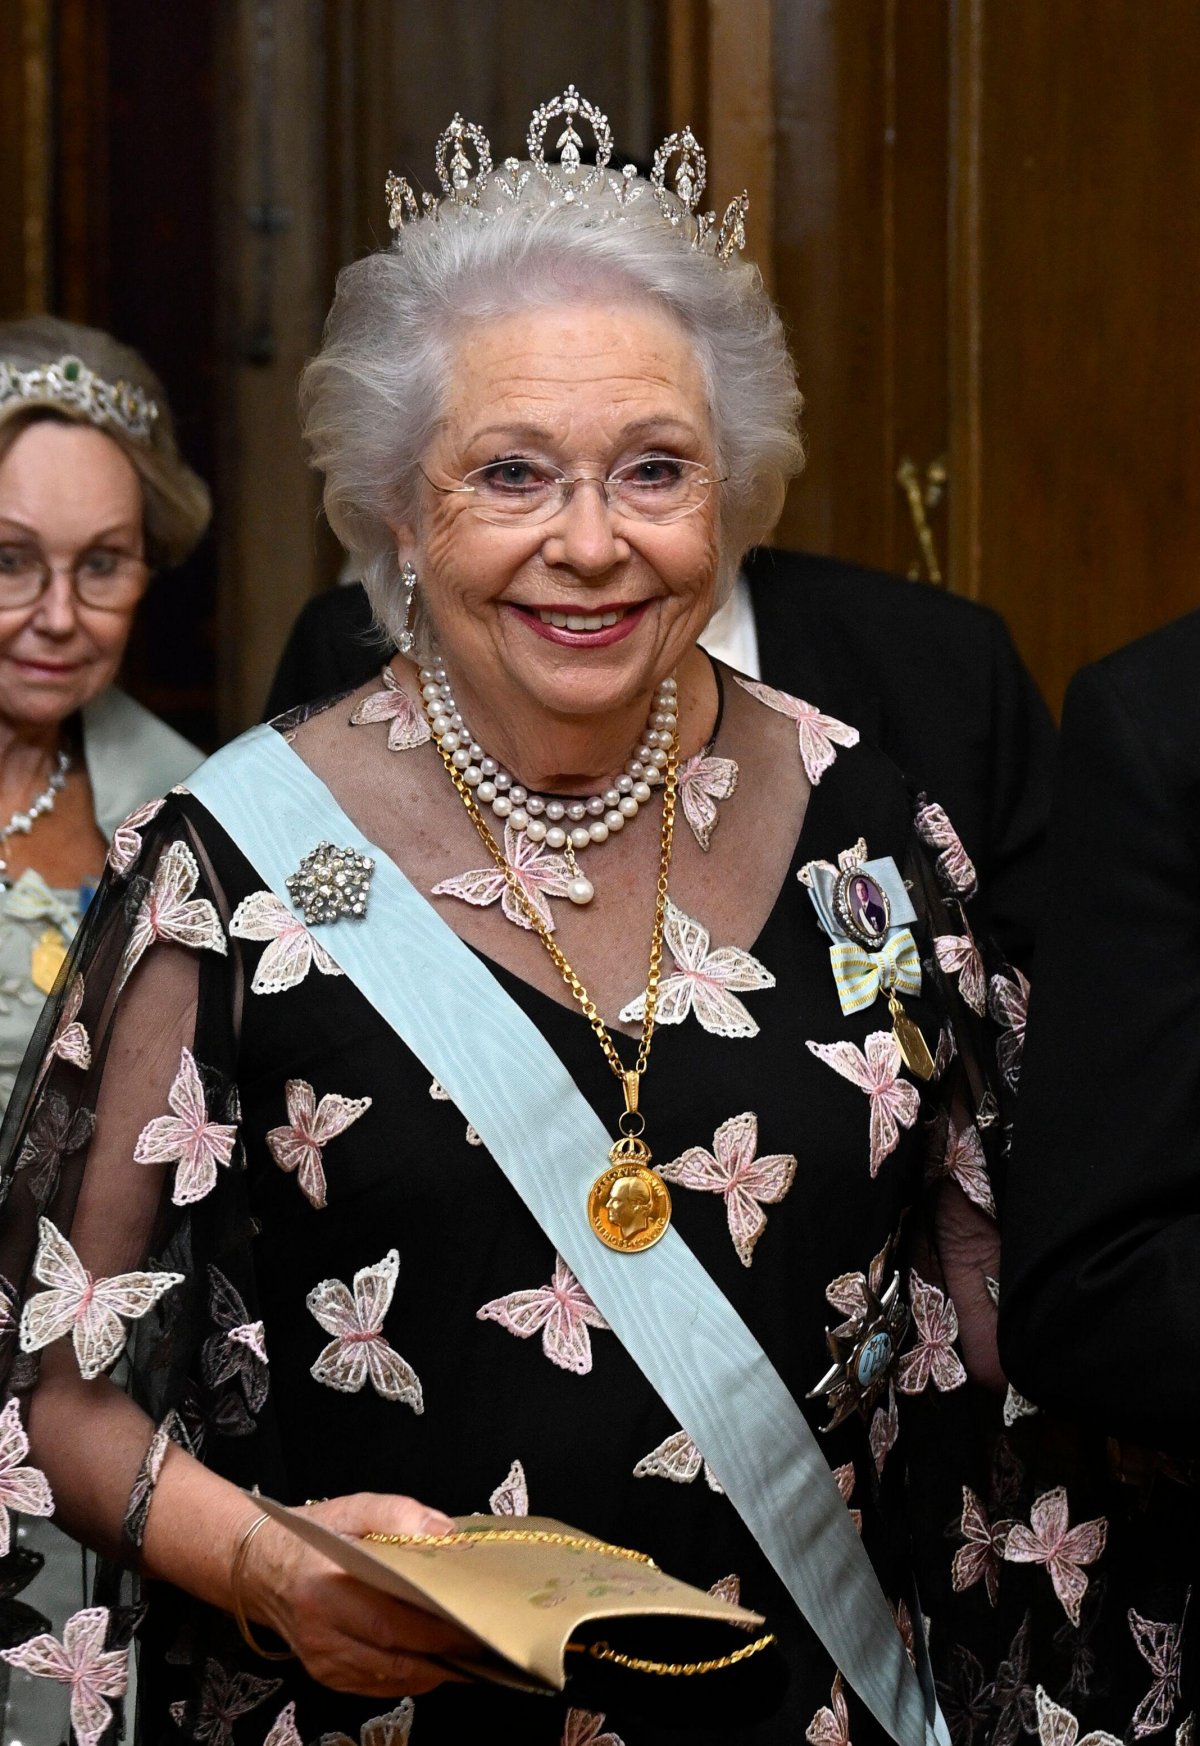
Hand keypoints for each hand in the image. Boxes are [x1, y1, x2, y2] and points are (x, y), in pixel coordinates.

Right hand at [242, 1492, 477, 1697]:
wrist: (260, 1568)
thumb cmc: (311, 1535)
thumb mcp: (352, 1508)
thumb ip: (396, 1513)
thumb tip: (442, 1532)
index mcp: (327, 1588)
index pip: (390, 1621)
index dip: (436, 1630)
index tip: (475, 1624)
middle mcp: (322, 1633)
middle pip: (395, 1658)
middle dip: (445, 1655)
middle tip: (486, 1644)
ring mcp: (323, 1661)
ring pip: (389, 1679)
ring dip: (432, 1672)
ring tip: (469, 1656)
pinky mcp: (326, 1675)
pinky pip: (375, 1685)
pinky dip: (408, 1677)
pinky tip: (433, 1662)